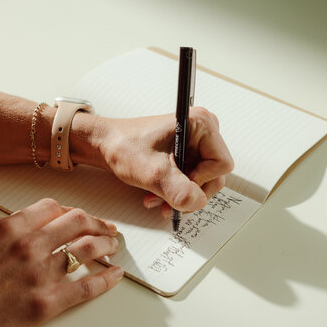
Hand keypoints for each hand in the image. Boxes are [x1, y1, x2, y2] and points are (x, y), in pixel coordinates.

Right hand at [0, 199, 123, 326]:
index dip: (69, 210)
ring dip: (106, 244)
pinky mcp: (49, 302)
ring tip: (114, 246)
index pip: (53, 207)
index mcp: (10, 227)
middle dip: (97, 222)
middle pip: (78, 222)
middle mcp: (30, 245)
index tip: (76, 217)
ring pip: (88, 249)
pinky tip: (116, 276)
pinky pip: (87, 287)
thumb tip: (10, 222)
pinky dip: (107, 280)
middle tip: (106, 228)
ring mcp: (42, 274)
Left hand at [96, 107, 233, 216]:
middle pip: (214, 176)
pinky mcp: (187, 153)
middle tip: (167, 199)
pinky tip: (158, 194)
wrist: (105, 144)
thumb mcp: (152, 172)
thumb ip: (178, 190)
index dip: (202, 181)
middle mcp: (203, 131)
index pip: (222, 165)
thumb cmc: (124, 146)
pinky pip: (191, 180)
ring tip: (157, 198)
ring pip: (201, 181)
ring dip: (180, 195)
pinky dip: (176, 191)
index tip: (179, 183)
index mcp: (201, 124)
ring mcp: (195, 143)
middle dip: (189, 192)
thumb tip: (197, 202)